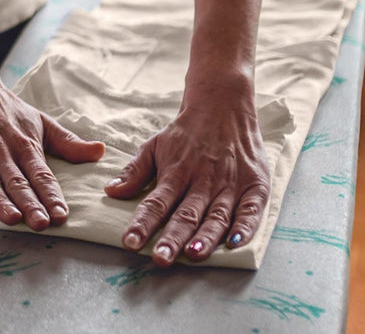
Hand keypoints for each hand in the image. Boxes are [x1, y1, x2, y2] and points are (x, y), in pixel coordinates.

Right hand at [0, 61, 106, 229]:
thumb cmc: (7, 109)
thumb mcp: (40, 121)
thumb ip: (68, 143)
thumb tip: (100, 151)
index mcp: (25, 145)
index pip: (41, 174)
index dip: (51, 196)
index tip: (62, 215)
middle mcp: (1, 150)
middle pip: (17, 181)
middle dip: (30, 204)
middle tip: (41, 223)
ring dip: (0, 201)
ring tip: (11, 218)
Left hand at [103, 81, 271, 264]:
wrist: (223, 105)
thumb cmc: (186, 133)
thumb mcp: (155, 145)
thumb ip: (134, 171)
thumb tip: (110, 191)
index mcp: (176, 172)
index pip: (156, 203)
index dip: (143, 224)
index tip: (130, 243)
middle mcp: (202, 180)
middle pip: (186, 214)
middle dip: (173, 238)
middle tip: (161, 259)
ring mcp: (229, 184)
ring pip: (216, 215)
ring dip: (206, 236)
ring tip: (194, 255)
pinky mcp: (255, 185)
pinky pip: (251, 209)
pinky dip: (245, 226)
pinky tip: (235, 243)